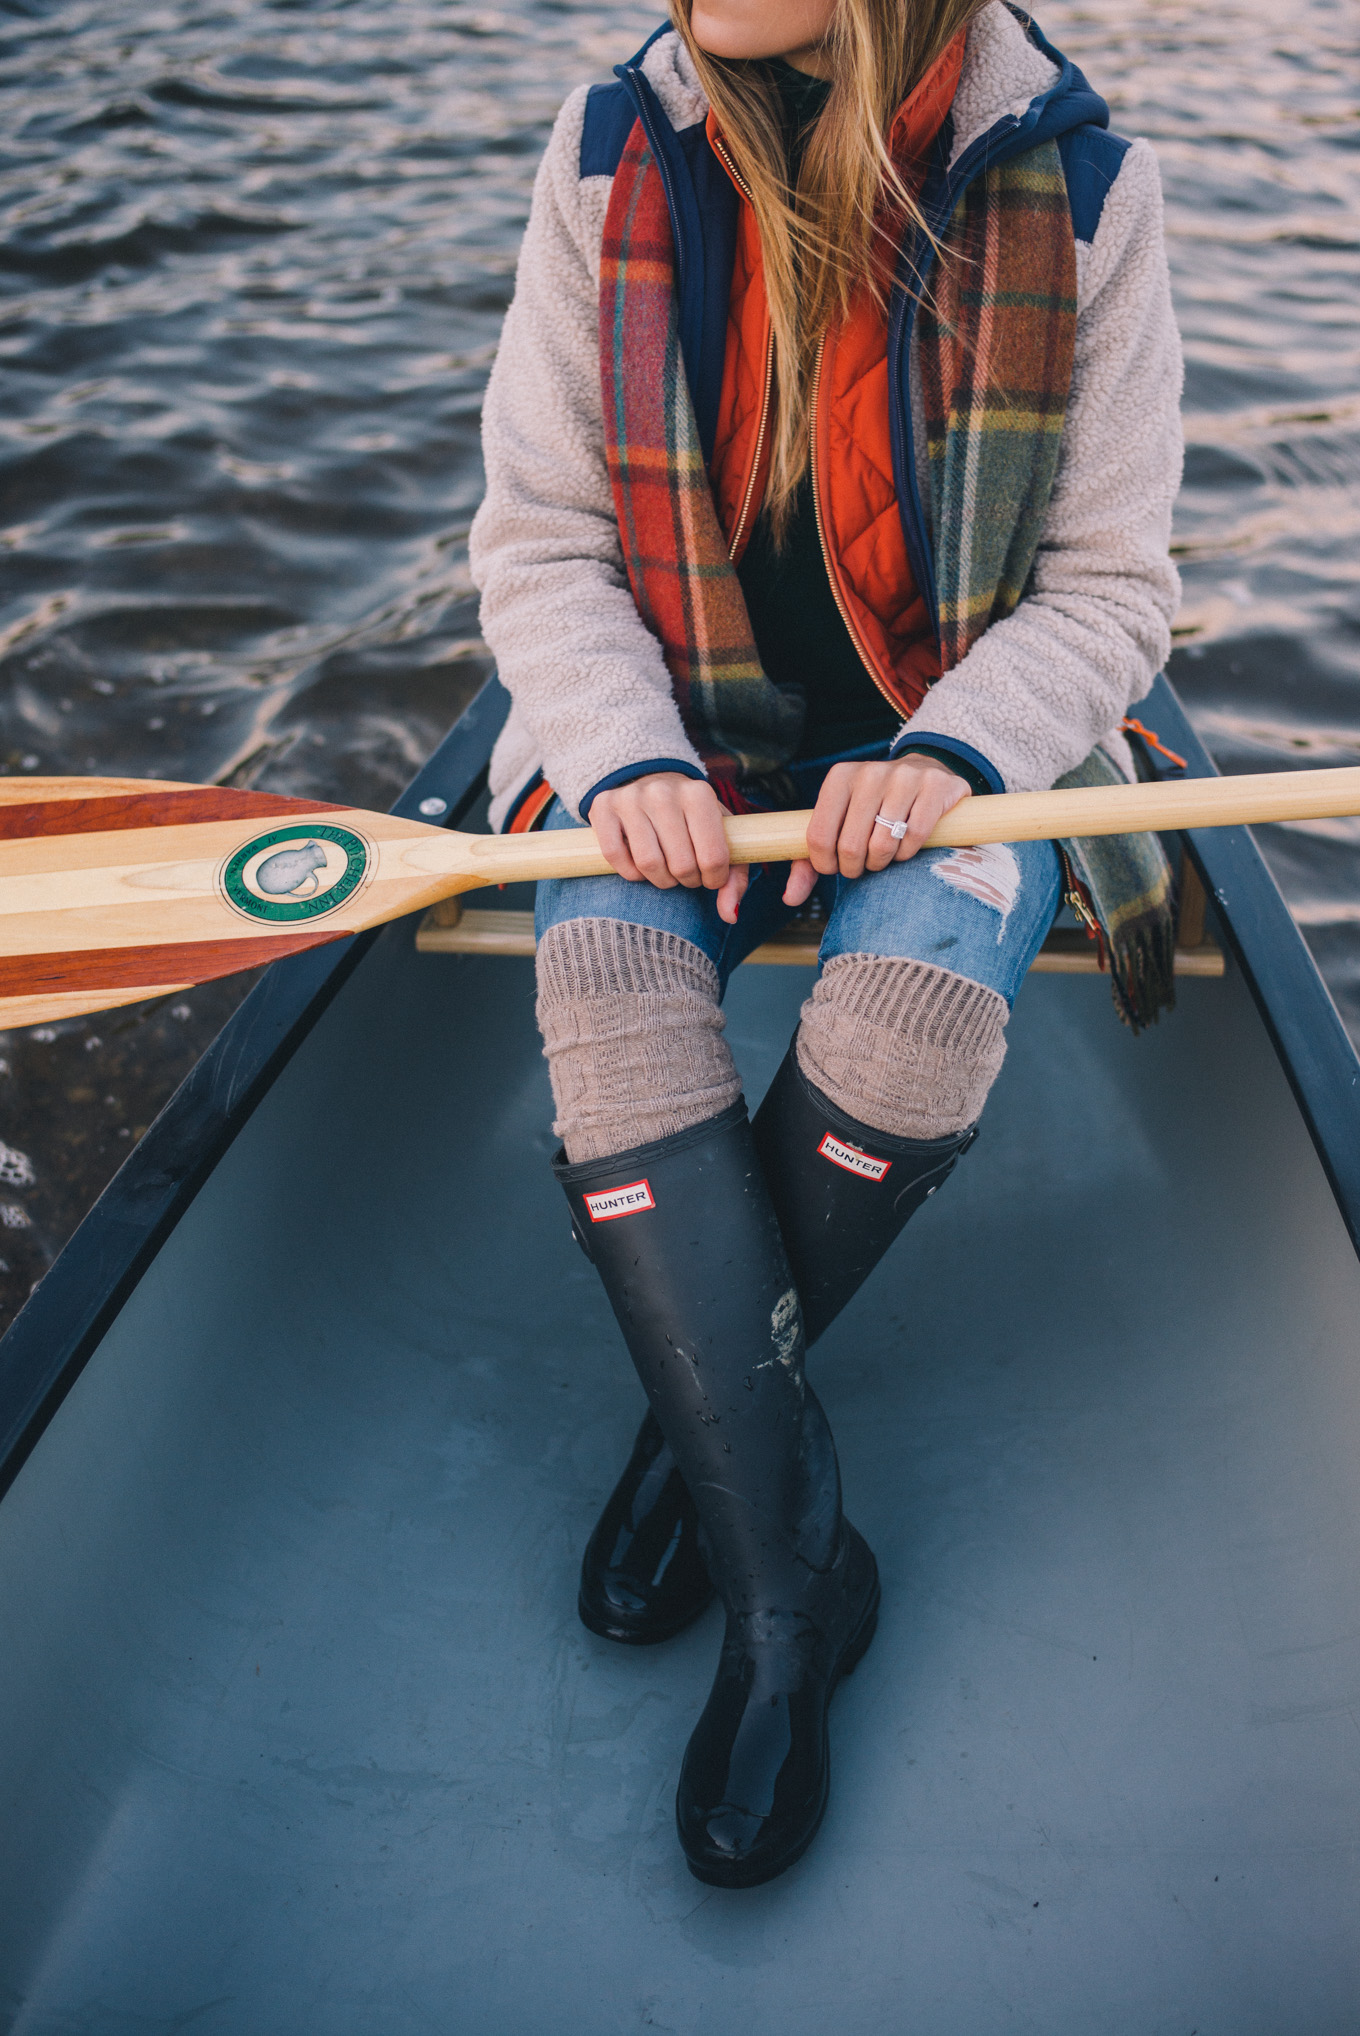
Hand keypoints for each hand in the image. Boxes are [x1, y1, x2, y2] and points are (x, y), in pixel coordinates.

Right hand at [589, 773, 748, 924]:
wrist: (650, 779)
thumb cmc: (692, 818)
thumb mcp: (721, 837)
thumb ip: (734, 879)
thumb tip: (730, 916)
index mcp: (699, 794)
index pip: (713, 857)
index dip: (714, 879)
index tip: (710, 875)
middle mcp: (663, 792)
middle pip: (681, 865)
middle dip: (688, 880)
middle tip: (687, 873)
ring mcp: (630, 798)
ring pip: (648, 864)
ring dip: (661, 880)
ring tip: (667, 871)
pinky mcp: (603, 808)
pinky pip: (615, 858)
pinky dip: (631, 873)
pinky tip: (641, 865)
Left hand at [783, 753, 970, 908]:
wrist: (924, 773)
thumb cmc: (873, 808)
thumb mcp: (837, 824)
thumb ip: (807, 861)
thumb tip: (791, 898)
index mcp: (840, 778)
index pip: (818, 836)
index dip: (825, 864)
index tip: (836, 866)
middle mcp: (869, 773)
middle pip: (850, 846)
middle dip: (855, 867)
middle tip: (863, 864)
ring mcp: (904, 777)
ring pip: (882, 844)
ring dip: (882, 862)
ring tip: (883, 855)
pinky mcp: (935, 787)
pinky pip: (914, 838)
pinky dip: (907, 853)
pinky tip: (904, 847)